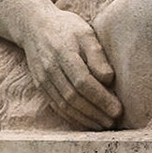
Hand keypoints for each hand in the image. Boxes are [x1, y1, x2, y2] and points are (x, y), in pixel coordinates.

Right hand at [21, 9, 120, 129]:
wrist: (34, 26)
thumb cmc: (66, 28)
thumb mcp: (85, 33)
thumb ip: (97, 55)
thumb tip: (108, 79)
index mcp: (64, 53)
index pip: (83, 82)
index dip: (101, 98)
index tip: (117, 109)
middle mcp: (51, 69)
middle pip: (74, 97)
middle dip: (95, 113)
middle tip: (114, 122)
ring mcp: (43, 79)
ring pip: (64, 105)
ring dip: (85, 119)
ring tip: (103, 125)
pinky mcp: (40, 86)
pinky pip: (56, 106)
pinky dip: (71, 117)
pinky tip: (86, 122)